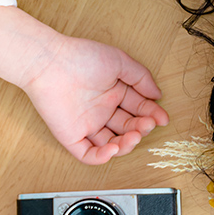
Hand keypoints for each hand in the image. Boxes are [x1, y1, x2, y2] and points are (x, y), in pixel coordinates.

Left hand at [22, 35, 169, 164]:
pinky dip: (102, 157)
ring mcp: (87, 124)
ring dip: (126, 144)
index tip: (163, 118)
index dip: (152, 114)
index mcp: (114, 92)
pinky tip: (113, 148)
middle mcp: (102, 110)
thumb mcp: (119, 61)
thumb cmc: (82, 57)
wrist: (50, 62)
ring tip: (134, 136)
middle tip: (148, 125)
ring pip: (112, 143)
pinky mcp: (72, 136)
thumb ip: (141, 77)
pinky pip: (88, 154)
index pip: (138, 108)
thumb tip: (157, 95)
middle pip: (128, 127)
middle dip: (142, 128)